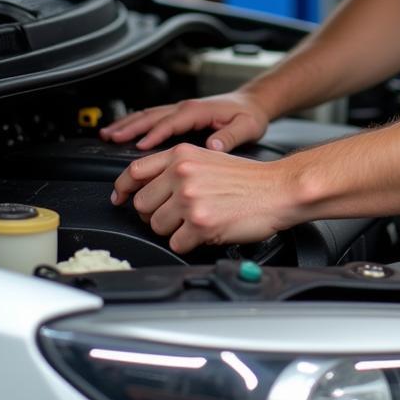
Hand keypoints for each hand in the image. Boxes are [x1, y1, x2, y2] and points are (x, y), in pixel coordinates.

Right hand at [99, 90, 271, 151]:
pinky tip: (122, 131)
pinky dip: (135, 123)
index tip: (139, 147)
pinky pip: (153, 117)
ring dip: (127, 124)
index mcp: (199, 110)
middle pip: (152, 116)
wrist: (253, 103)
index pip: (172, 122)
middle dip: (130, 127)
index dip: (155, 134)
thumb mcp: (247, 127)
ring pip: (148, 115)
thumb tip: (213, 146)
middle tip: (110, 139)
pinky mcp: (179, 115)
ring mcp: (181, 109)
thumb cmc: (250, 116)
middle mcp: (186, 107)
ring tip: (107, 134)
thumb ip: (230, 137)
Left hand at [111, 144, 290, 252]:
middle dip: (156, 214)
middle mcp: (182, 174)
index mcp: (182, 155)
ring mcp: (190, 199)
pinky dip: (190, 243)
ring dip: (174, 230)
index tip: (121, 198)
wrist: (278, 189)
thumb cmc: (249, 178)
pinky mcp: (199, 223)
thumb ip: (177, 167)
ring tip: (198, 220)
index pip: (135, 171)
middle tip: (178, 214)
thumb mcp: (209, 158)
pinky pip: (176, 244)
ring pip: (157, 227)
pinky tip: (208, 230)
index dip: (123, 188)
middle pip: (142, 205)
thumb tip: (147, 185)